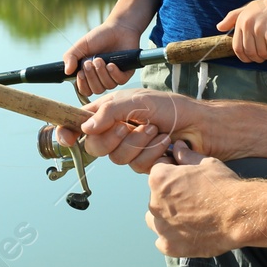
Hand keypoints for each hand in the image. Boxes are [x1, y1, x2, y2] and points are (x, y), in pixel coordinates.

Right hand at [58, 89, 207, 173]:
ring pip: (116, 158)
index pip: (79, 123)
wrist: (200, 124)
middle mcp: (116, 130)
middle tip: (129, 126)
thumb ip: (109, 112)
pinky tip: (165, 142)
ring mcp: (130, 148)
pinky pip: (137, 165)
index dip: (68, 131)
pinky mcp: (145, 162)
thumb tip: (85, 128)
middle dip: (112, 137)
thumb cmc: (171, 106)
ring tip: (155, 129)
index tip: (66, 138)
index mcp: (109, 111)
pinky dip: (152, 152)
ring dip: (138, 143)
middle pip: (94, 145)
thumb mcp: (137, 101)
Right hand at [62, 19, 144, 98]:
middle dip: (91, 77)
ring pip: (108, 86)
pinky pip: (120, 81)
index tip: (80, 73)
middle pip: (96, 90)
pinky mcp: (126, 73)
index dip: (82, 85)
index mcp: (90, 74)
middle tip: (89, 62)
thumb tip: (66, 71)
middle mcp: (102, 77)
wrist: (118, 28)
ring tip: (100, 59)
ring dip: (101, 73)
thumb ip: (70, 57)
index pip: (85, 90)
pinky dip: (114, 73)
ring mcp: (114, 76)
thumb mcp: (81, 46)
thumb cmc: (99, 37)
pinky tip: (111, 64)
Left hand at [145, 143, 245, 256]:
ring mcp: (161, 227)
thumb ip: (187, 156)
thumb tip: (177, 147)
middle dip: (169, 196)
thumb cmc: (224, 186)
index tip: (185, 180)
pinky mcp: (169, 246)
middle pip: (155, 197)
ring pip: (155, 220)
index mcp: (159, 179)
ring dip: (166, 217)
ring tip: (189, 217)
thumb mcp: (207, 164)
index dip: (172, 174)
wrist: (239, 216)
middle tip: (192, 199)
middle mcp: (154, 203)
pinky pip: (162, 240)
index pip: (157, 172)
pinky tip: (189, 232)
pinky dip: (172, 238)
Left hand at [217, 0, 266, 62]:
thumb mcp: (249, 7)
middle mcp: (248, 25)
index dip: (245, 57)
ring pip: (263, 54)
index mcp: (241, 20)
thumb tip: (219, 27)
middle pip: (250, 53)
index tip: (254, 58)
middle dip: (260, 57)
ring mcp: (260, 30)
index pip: (237, 47)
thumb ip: (233, 17)